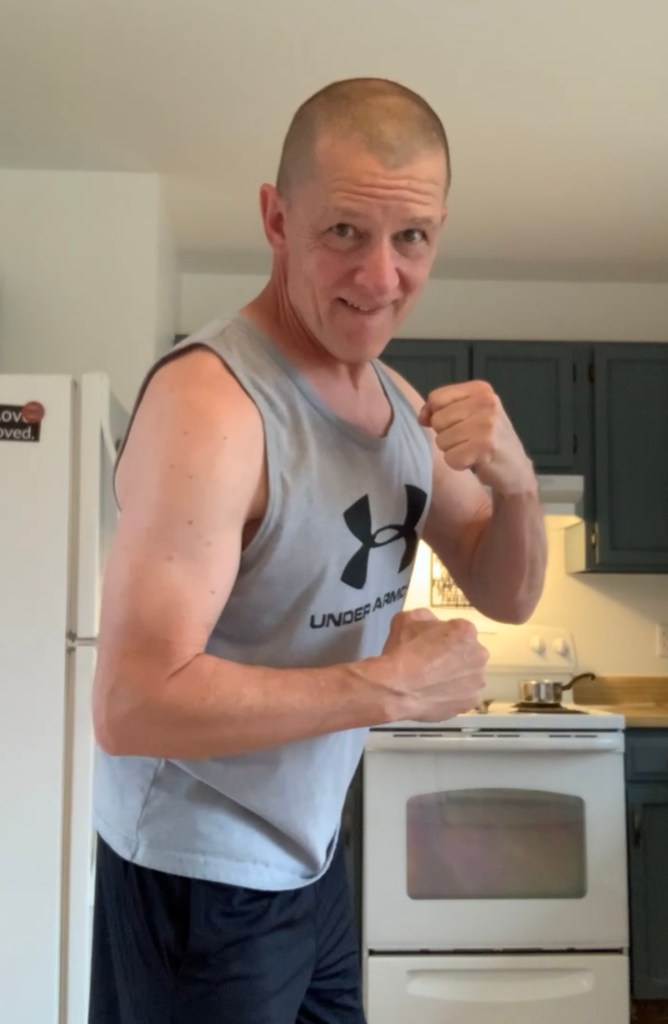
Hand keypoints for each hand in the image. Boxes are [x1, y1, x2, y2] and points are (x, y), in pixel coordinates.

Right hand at [380, 609, 488, 721]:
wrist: (394, 688)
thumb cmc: (402, 651)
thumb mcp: (408, 618)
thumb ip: (427, 618)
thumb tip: (432, 624)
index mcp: (467, 631)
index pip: (460, 630)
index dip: (443, 636)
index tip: (430, 644)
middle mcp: (479, 655)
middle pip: (468, 653)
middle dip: (454, 656)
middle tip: (432, 663)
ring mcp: (477, 682)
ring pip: (468, 676)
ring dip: (455, 676)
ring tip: (432, 682)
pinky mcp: (470, 703)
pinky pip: (463, 696)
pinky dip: (452, 696)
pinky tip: (434, 694)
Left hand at [418, 380, 536, 494]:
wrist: (516, 468)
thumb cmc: (488, 440)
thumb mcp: (468, 415)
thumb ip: (440, 410)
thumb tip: (422, 417)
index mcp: (481, 389)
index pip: (436, 397)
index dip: (437, 414)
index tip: (455, 424)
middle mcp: (486, 402)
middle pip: (438, 420)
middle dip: (447, 435)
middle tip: (470, 440)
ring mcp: (487, 424)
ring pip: (442, 440)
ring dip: (453, 451)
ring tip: (473, 449)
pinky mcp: (485, 446)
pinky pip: (450, 458)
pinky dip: (459, 464)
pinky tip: (476, 460)